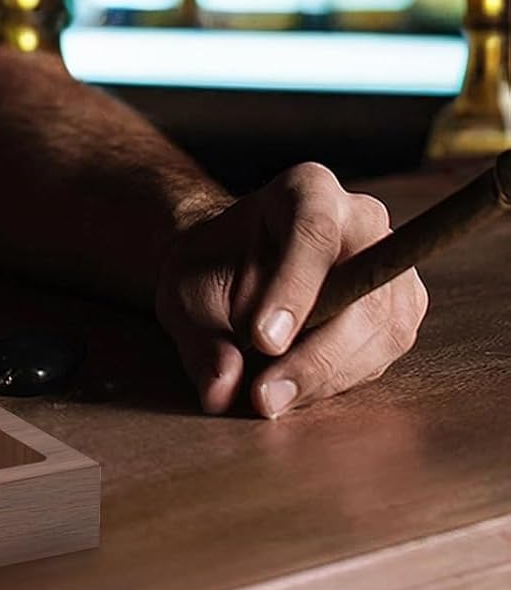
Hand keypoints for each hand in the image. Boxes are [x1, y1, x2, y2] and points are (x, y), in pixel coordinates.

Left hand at [155, 162, 427, 417]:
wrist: (238, 268)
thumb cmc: (213, 268)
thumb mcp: (187, 293)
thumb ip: (202, 337)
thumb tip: (221, 390)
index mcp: (308, 189)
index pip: (312, 233)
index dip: (293, 290)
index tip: (264, 341)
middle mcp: (363, 220)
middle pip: (360, 290)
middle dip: (313, 354)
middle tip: (264, 397)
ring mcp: (392, 267)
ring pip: (379, 330)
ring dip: (324, 376)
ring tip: (270, 400)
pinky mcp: (402, 311)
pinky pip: (382, 353)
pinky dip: (337, 381)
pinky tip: (294, 389)